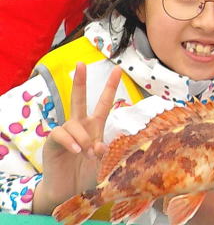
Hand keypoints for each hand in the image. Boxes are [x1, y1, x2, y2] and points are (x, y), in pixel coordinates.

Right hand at [33, 63, 121, 214]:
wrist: (69, 191)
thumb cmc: (88, 174)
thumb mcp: (104, 161)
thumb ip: (105, 151)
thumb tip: (99, 145)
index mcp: (95, 126)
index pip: (104, 103)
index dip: (111, 87)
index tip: (118, 70)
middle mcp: (80, 125)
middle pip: (79, 99)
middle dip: (81, 81)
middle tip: (81, 64)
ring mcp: (66, 133)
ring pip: (73, 122)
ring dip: (82, 137)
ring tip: (86, 151)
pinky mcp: (52, 142)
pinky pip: (60, 134)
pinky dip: (70, 141)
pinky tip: (76, 150)